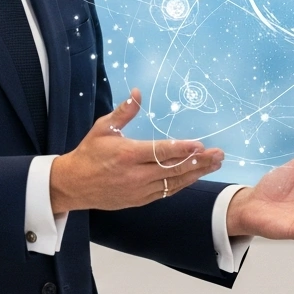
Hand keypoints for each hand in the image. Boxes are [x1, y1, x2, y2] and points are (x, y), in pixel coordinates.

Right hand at [50, 88, 223, 212]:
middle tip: (219, 154)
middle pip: (174, 169)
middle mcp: (136, 175)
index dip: (182, 149)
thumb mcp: (103, 128)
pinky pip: (167, 192)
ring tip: (215, 164)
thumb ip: (123, 112)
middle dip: (199, 161)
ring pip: (174, 183)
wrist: (73, 185)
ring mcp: (139, 190)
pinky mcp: (140, 200)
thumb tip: (138, 92)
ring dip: (196, 173)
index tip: (200, 145)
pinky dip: (182, 183)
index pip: (161, 152)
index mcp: (128, 155)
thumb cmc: (89, 153)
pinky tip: (195, 175)